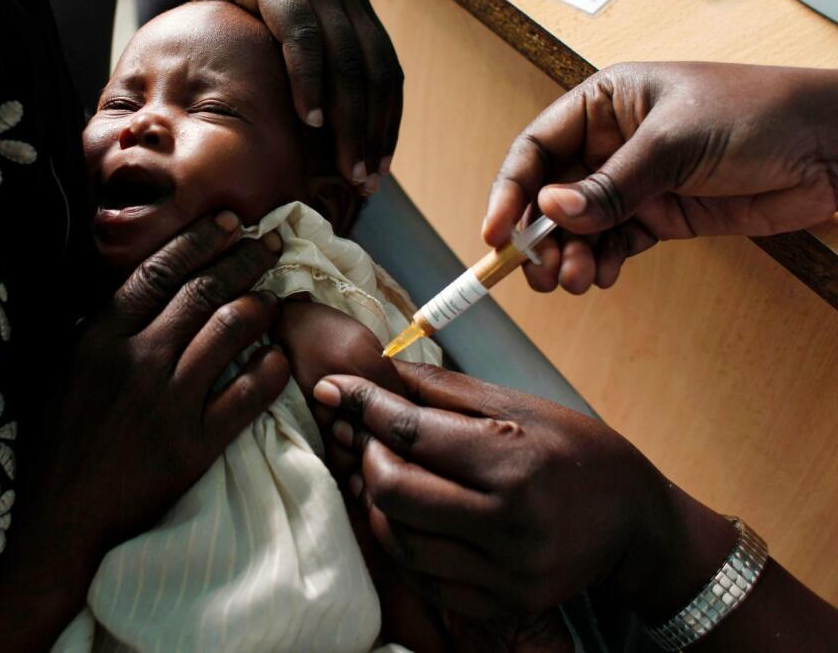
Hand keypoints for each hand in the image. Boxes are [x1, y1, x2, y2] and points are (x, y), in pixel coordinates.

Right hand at [0, 212, 290, 649]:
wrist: (64, 517)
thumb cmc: (58, 443)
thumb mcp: (60, 372)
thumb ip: (95, 330)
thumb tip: (129, 290)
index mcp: (101, 338)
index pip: (160, 271)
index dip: (200, 240)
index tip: (229, 223)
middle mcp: (140, 359)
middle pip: (204, 291)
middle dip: (244, 259)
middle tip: (270, 244)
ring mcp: (171, 400)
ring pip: (232, 330)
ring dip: (262, 304)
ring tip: (276, 297)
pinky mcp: (197, 442)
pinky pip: (249, 393)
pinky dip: (270, 368)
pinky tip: (278, 356)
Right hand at [168, 0, 403, 193]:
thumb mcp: (279, 29)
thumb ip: (307, 64)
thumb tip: (315, 133)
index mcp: (350, 6)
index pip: (385, 72)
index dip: (387, 123)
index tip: (380, 168)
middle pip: (373, 72)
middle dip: (372, 133)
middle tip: (364, 181)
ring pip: (347, 59)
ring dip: (350, 120)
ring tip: (344, 165)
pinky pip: (300, 34)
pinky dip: (309, 79)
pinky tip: (309, 119)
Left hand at [312, 362, 735, 621]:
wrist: (637, 529)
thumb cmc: (579, 455)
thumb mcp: (524, 406)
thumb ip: (447, 392)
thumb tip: (379, 368)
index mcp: (514, 461)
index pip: (411, 433)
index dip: (363, 406)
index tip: (334, 389)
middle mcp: (507, 522)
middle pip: (392, 491)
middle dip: (367, 458)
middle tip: (372, 440)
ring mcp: (504, 571)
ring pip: (398, 539)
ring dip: (378, 502)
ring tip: (389, 475)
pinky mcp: (501, 602)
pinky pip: (423, 576)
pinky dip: (404, 541)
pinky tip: (411, 516)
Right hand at [483, 62, 837, 293]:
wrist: (834, 149)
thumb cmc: (760, 115)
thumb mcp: (675, 142)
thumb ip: (611, 184)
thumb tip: (552, 213)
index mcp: (605, 103)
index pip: (536, 148)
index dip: (510, 191)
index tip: (496, 233)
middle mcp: (611, 142)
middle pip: (548, 195)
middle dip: (537, 237)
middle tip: (539, 272)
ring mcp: (634, 182)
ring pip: (576, 227)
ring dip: (567, 258)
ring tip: (574, 281)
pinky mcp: (660, 215)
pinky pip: (611, 244)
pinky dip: (599, 264)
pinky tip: (600, 276)